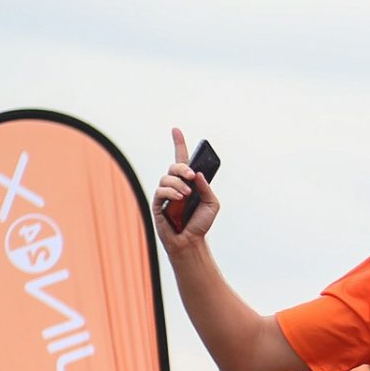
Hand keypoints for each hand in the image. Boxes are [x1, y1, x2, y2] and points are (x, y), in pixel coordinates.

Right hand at [155, 128, 221, 250]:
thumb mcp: (212, 204)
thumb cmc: (201, 223)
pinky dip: (171, 192)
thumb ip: (206, 188)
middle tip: (192, 175)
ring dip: (178, 183)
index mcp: (189, 183)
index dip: (179, 144)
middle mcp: (176, 186)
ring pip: (166, 178)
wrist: (191, 241)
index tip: (176, 129)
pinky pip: (160, 191)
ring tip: (187, 194)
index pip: (182, 160)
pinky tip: (179, 198)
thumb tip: (197, 174)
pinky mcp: (158, 204)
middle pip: (174, 167)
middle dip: (182, 168)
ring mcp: (166, 194)